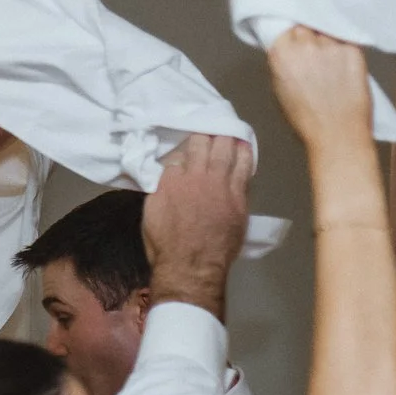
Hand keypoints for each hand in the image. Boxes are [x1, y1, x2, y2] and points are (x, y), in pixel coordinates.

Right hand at [142, 133, 252, 318]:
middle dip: (204, 134)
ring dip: (225, 137)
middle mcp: (194, 177)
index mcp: (170, 182)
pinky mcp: (238, 195)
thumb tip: (166, 175)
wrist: (191, 266)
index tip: (185, 145)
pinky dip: (244, 153)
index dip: (182, 147)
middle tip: (208, 128)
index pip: (177, 154)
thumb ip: (160, 189)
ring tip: (227, 131)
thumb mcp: (151, 215)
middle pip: (201, 143)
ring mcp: (219, 184)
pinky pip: (244, 165)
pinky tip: (244, 147)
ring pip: (225, 149)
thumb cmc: (166, 246)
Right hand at [266, 25, 378, 155]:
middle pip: (304, 28)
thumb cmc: (307, 119)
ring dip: (326, 43)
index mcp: (282, 55)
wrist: (337, 131)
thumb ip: (283, 65)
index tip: (291, 44)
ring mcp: (331, 45)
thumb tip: (289, 52)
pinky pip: (345, 41)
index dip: (289, 38)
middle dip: (306, 37)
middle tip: (310, 55)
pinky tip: (342, 68)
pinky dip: (342, 50)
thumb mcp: (280, 91)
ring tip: (329, 64)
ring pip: (326, 33)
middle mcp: (306, 45)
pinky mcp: (353, 48)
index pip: (283, 30)